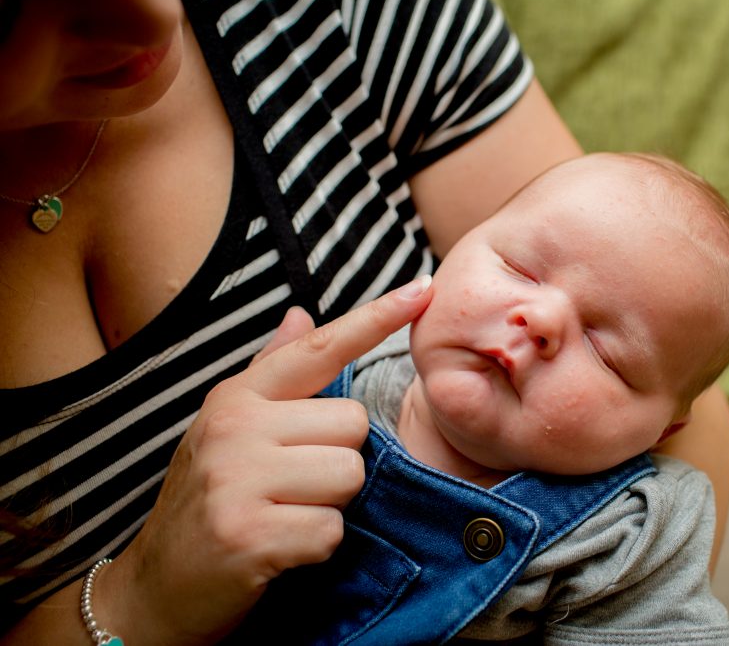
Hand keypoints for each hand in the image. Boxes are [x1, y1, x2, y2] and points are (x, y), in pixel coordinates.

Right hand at [104, 276, 432, 644]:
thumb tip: (302, 315)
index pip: (320, 348)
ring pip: (350, 476)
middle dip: (339, 462)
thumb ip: (272, 374)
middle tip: (291, 487)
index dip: (376, 316)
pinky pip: (332, 530)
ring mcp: (237, 480)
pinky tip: (280, 548)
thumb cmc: (210, 500)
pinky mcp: (248, 535)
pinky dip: (317, 547)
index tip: (424, 288)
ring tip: (285, 514)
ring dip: (330, 506)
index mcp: (237, 397)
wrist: (155, 588)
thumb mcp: (231, 428)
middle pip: (354, 425)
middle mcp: (235, 427)